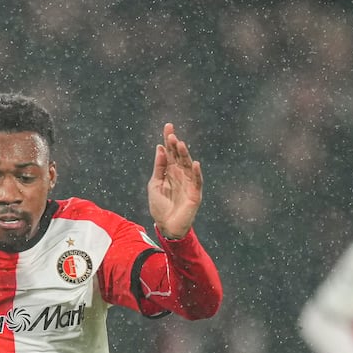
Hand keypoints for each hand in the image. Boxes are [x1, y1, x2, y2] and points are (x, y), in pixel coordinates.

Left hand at [148, 122, 203, 239]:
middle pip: (179, 156)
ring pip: (188, 165)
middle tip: (171, 134)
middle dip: (175, 145)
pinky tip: (195, 164)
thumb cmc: (160, 207)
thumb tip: (160, 147)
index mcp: (170, 171)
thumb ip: (159, 167)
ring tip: (180, 144)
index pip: (170, 152)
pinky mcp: (195, 193)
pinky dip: (197, 173)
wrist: (166, 226)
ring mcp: (189, 183)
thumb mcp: (155, 184)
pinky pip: (197, 181)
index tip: (168, 126)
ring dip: (184, 155)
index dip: (169, 140)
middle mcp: (180, 174)